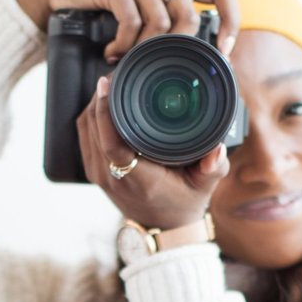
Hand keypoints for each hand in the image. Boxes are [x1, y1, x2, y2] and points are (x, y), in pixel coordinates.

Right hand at [14, 0, 239, 60]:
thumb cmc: (104, 7)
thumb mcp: (141, 13)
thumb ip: (165, 27)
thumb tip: (192, 65)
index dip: (231, 21)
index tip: (223, 52)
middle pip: (190, 15)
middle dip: (178, 49)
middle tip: (158, 67)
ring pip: (161, 22)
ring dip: (144, 51)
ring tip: (126, 62)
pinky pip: (132, 21)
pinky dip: (124, 45)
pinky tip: (112, 53)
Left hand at [77, 73, 230, 230]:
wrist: (163, 228)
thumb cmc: (184, 203)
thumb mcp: (205, 186)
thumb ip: (214, 167)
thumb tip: (218, 148)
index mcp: (138, 179)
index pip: (112, 144)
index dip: (105, 113)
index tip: (107, 85)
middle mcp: (113, 177)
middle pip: (93, 128)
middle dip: (100, 96)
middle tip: (118, 72)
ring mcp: (99, 175)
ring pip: (85, 128)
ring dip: (95, 103)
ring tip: (113, 82)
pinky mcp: (93, 171)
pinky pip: (84, 134)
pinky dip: (92, 115)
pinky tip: (106, 101)